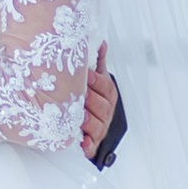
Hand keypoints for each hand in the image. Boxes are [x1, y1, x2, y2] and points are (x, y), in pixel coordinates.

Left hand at [81, 48, 116, 162]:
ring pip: (98, 126)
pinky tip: (81, 143)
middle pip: (103, 106)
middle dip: (92, 100)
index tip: (84, 74)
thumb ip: (97, 62)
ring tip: (80, 117)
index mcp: (107, 95)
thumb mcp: (96, 80)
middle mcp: (106, 112)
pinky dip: (87, 145)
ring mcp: (100, 128)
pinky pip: (92, 146)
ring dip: (90, 121)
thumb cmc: (92, 98)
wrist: (91, 125)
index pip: (106, 86)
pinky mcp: (92, 144)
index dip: (96, 81)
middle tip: (80, 95)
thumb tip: (100, 42)